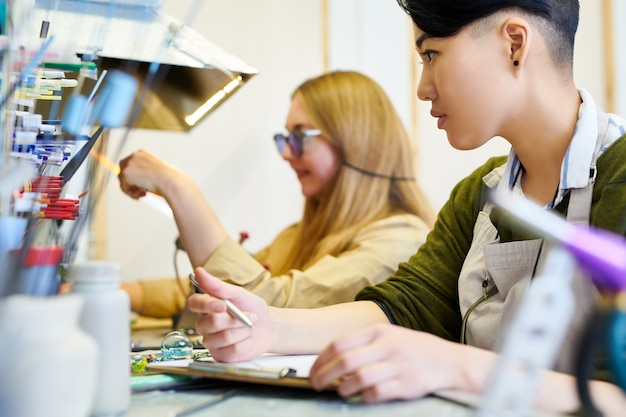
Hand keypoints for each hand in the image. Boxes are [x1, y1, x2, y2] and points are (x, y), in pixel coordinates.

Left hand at [118, 149, 183, 198]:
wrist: (170, 181)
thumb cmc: (168, 180)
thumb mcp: (155, 174)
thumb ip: (144, 176)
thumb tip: (133, 184)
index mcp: (142, 153)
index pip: (129, 164)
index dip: (133, 177)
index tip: (141, 186)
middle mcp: (134, 155)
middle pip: (122, 170)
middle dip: (129, 183)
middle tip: (142, 192)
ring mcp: (128, 163)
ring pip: (122, 180)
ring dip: (131, 190)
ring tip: (145, 194)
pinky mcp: (125, 173)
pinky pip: (123, 187)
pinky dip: (131, 194)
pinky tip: (144, 193)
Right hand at [187, 268, 272, 361]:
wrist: (268, 327)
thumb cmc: (251, 308)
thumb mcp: (239, 294)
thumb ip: (218, 286)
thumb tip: (199, 272)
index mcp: (206, 306)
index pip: (194, 303)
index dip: (207, 305)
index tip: (222, 304)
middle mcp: (204, 324)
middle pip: (211, 323)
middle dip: (236, 319)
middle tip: (249, 315)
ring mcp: (211, 341)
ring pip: (223, 337)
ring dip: (242, 331)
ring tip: (249, 327)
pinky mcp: (221, 355)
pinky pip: (231, 351)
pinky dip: (245, 344)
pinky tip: (247, 340)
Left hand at [309, 324, 466, 402]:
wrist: (451, 361)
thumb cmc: (415, 350)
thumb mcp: (390, 336)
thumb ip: (364, 344)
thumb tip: (333, 357)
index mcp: (379, 331)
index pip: (340, 343)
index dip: (321, 358)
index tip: (313, 369)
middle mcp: (387, 346)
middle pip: (345, 361)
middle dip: (325, 375)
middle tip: (316, 384)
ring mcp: (397, 365)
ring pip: (359, 377)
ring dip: (343, 387)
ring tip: (339, 391)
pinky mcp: (406, 384)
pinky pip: (377, 393)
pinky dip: (364, 397)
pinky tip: (361, 397)